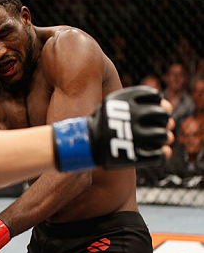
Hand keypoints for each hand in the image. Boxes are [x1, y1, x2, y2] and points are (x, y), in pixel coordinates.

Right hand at [53, 86, 174, 171]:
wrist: (84, 144)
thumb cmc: (101, 123)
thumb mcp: (113, 105)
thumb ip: (138, 102)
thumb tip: (169, 106)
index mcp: (125, 101)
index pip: (155, 96)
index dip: (157, 103)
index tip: (152, 110)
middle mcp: (132, 117)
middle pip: (162, 115)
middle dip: (164, 121)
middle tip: (158, 126)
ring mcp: (134, 136)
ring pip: (163, 136)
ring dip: (164, 138)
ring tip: (157, 140)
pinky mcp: (134, 156)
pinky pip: (158, 155)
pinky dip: (159, 155)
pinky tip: (153, 153)